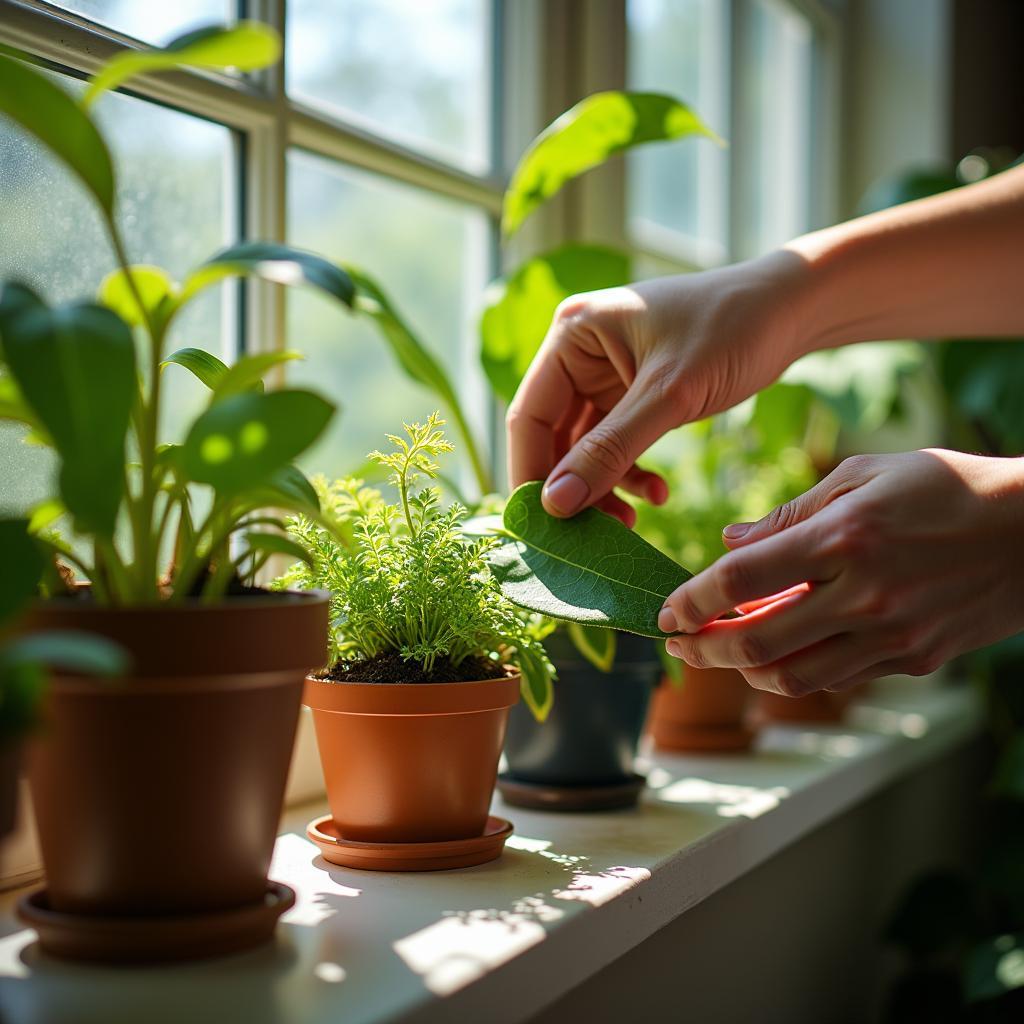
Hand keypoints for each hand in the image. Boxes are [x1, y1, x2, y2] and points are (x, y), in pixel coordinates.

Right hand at [506, 251, 811, 523]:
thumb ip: (610, 451)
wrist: (791, 310)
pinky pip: (615, 447)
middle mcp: (578, 355)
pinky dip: (630, 474)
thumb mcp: (670, 395)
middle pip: (553, 438)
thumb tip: (555, 505)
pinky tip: (658, 494)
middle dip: (574, 488)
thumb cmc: (731, 330)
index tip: (547, 530)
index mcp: (571, 335)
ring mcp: (604, 377)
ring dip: (604, 488)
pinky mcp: (631, 397)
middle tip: (592, 536)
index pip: (530, 417)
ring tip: (629, 524)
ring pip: (584, 449)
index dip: (532, 475)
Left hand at [658, 450, 1023, 694]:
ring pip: (792, 677)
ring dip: (743, 671)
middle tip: (679, 645)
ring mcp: (891, 636)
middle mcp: (864, 595)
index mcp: (844, 538)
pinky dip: (795, 671)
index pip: (741, 580)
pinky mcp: (913, 660)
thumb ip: (789, 514)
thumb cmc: (943, 487)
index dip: (692, 601)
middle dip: (703, 650)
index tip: (666, 612)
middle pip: (756, 644)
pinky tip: (778, 652)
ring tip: (722, 653)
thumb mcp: (862, 477)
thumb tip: (730, 541)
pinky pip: (836, 679)